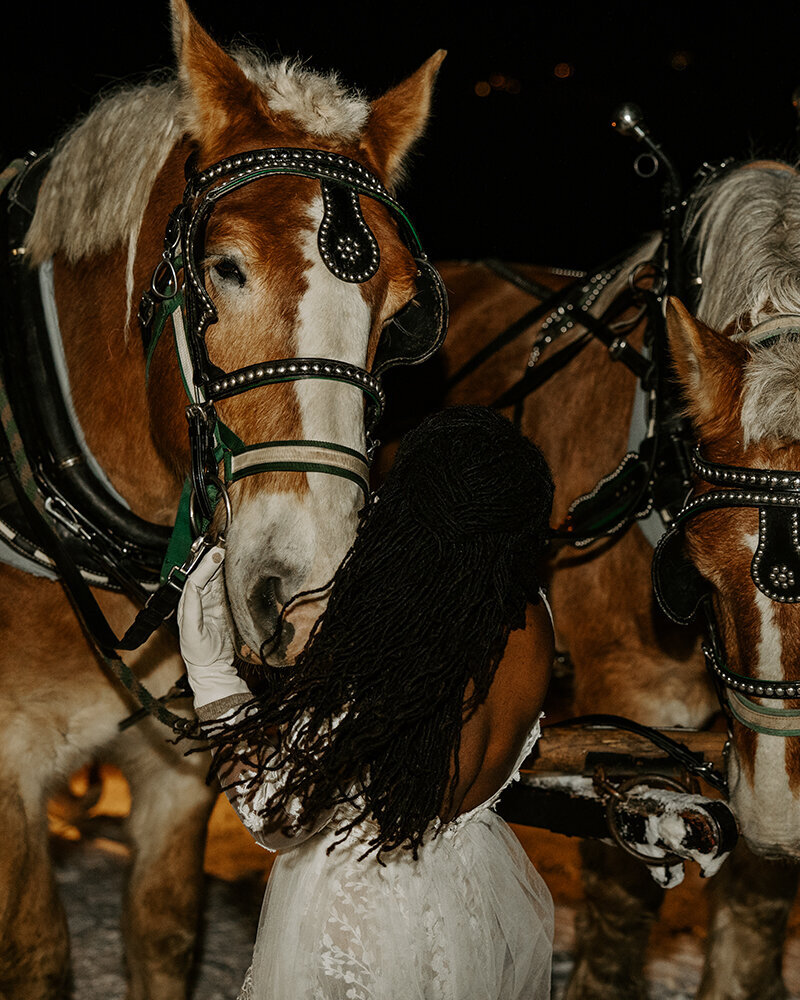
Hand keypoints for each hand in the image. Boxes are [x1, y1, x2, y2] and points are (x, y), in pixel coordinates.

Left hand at [177, 545, 249, 708]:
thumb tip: (193, 585)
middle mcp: (200, 599)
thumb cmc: (198, 653)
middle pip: (207, 573)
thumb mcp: (191, 631)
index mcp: (188, 603)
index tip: (217, 554)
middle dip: (214, 558)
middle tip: (226, 545)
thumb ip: (191, 608)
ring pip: (217, 577)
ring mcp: (213, 602)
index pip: (196, 578)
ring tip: (231, 550)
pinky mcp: (226, 606)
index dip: (205, 565)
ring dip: (223, 563)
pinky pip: (228, 586)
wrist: (213, 668)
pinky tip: (236, 565)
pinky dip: (231, 574)